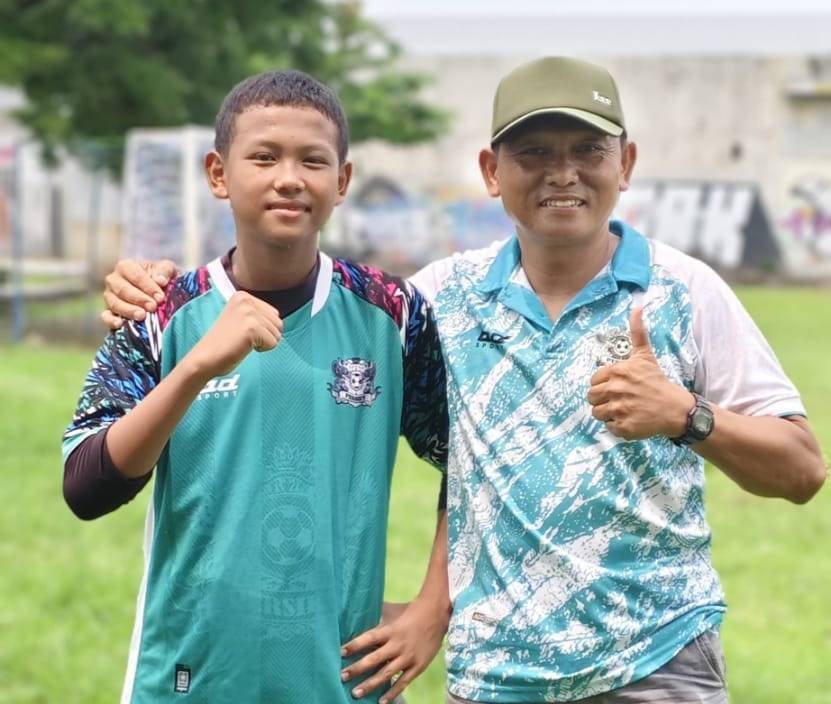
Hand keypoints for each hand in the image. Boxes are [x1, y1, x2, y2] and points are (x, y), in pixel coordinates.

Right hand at [101, 259, 177, 328]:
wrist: (156, 291)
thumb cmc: (160, 278)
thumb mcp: (166, 269)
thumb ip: (164, 271)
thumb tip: (161, 280)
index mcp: (125, 267)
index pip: (136, 276)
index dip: (148, 287)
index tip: (160, 297)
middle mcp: (113, 280)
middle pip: (123, 290)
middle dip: (139, 299)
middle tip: (153, 307)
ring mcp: (109, 297)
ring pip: (114, 303)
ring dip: (128, 310)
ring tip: (142, 316)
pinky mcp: (108, 312)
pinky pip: (105, 316)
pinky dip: (110, 320)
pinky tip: (119, 324)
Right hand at [184, 291, 282, 379]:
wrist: (205, 358)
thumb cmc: (224, 343)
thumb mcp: (240, 319)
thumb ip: (258, 315)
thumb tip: (280, 320)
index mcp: (243, 296)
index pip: (274, 314)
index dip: (263, 328)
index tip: (242, 331)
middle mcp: (246, 300)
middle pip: (279, 323)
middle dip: (266, 336)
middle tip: (243, 339)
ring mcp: (249, 313)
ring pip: (277, 334)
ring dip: (263, 343)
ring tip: (243, 342)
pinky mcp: (251, 328)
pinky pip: (273, 343)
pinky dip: (262, 349)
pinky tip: (244, 347)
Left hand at [340, 597, 447, 703]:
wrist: (436, 615)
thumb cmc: (411, 611)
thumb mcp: (393, 610)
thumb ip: (377, 613)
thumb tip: (358, 608)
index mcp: (390, 630)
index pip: (369, 638)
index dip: (355, 645)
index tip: (341, 652)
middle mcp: (397, 645)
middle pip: (374, 659)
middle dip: (357, 669)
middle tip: (342, 676)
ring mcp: (408, 657)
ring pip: (386, 674)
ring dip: (370, 684)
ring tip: (355, 693)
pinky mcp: (417, 666)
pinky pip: (403, 682)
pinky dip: (392, 693)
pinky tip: (381, 701)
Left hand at [587, 307, 693, 439]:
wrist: (675, 408)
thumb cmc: (657, 381)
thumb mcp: (645, 355)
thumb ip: (637, 332)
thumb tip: (637, 307)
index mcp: (616, 372)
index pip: (594, 381)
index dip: (603, 385)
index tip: (616, 387)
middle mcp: (615, 390)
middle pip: (592, 398)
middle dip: (602, 400)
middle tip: (619, 400)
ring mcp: (619, 409)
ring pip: (597, 413)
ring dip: (608, 413)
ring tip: (624, 410)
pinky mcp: (624, 427)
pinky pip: (609, 427)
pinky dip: (617, 426)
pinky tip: (630, 420)